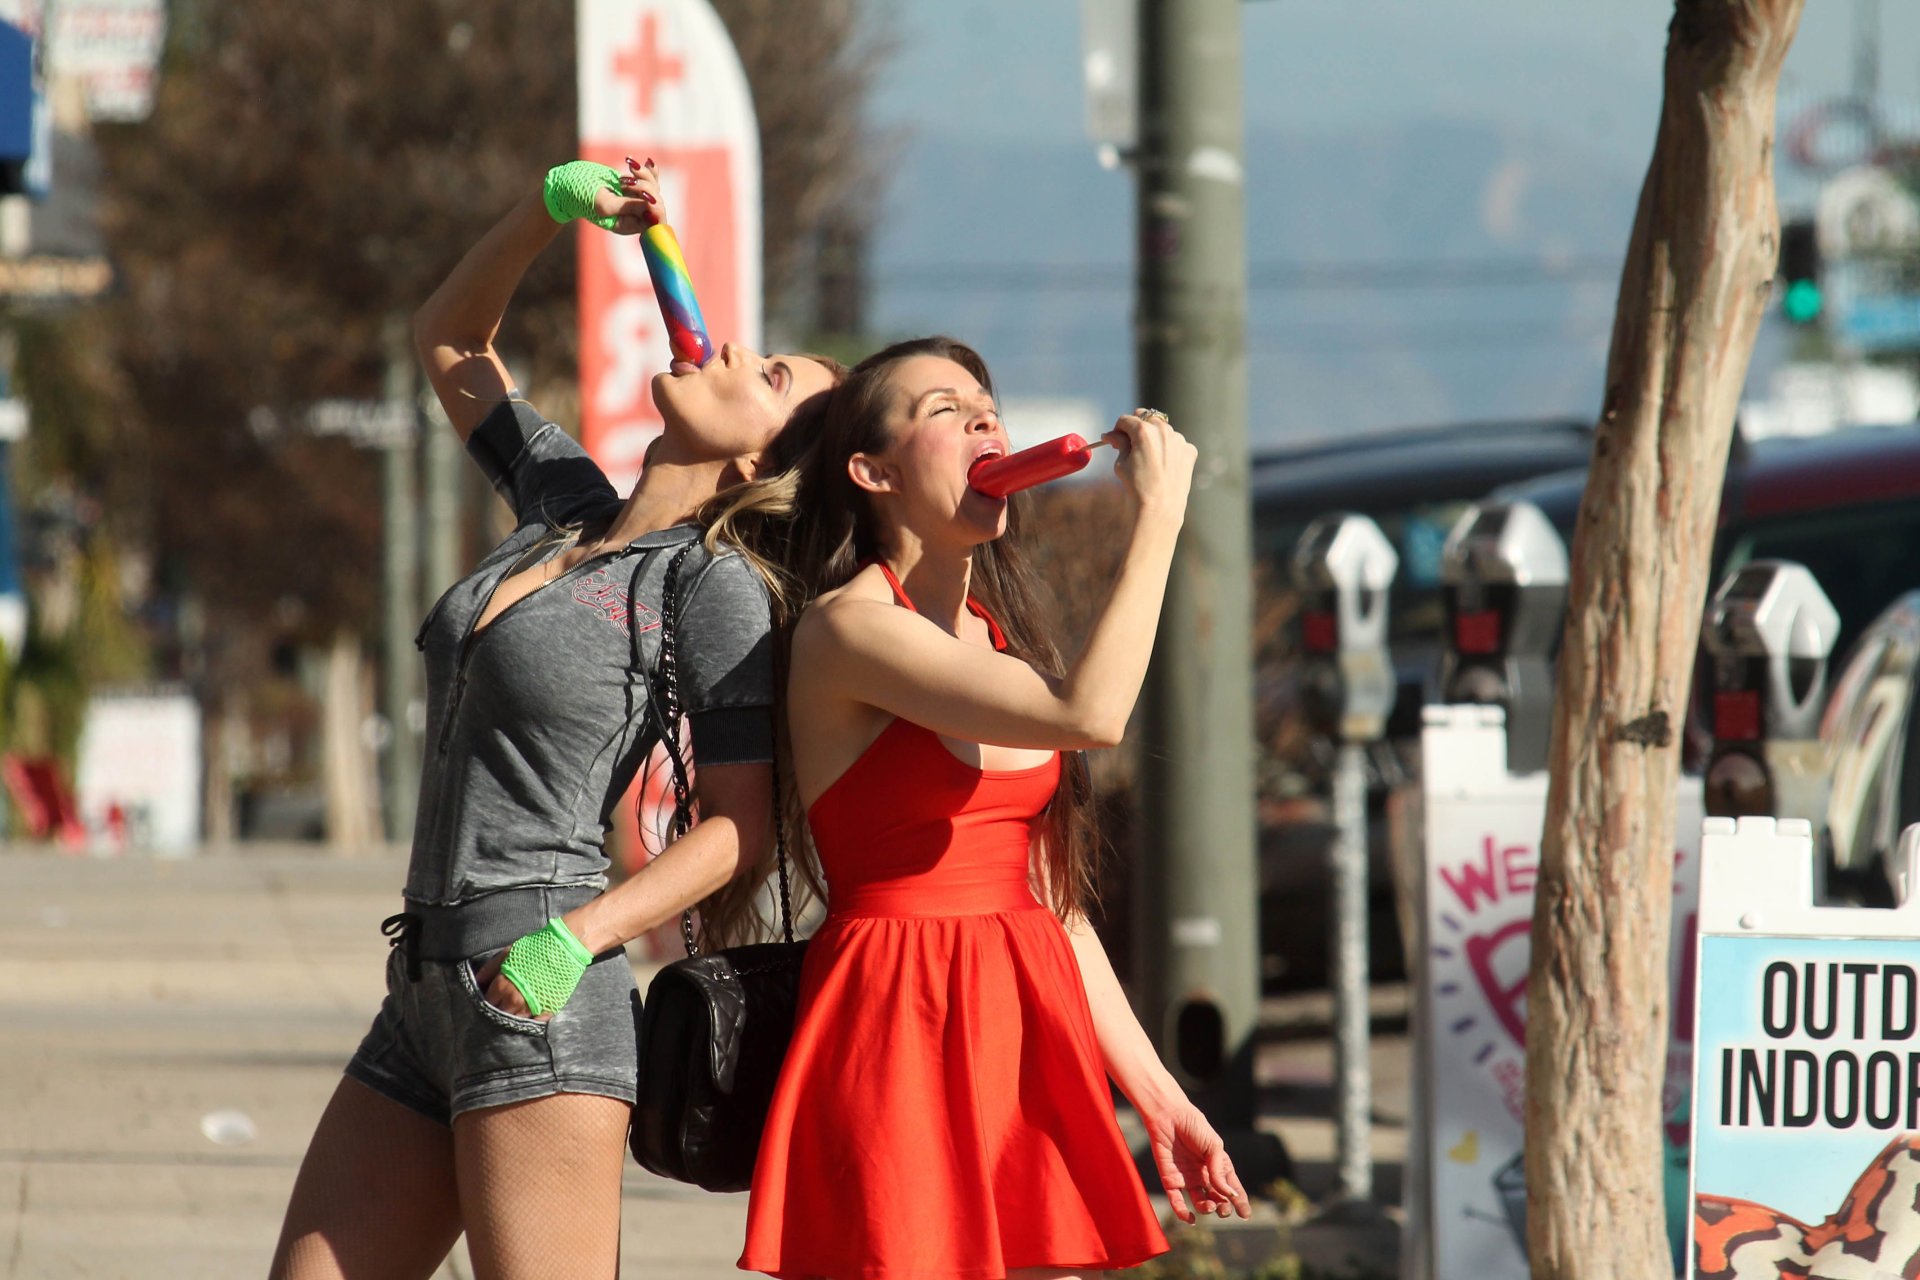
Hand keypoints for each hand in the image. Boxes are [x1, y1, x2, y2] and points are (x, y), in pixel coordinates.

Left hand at [472, 951, 547, 1020]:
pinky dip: (531, 1020)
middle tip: (502, 1005)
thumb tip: (477, 981)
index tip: (491, 999)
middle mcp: (515, 1001)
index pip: (488, 1003)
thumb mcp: (507, 953)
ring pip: (516, 1021)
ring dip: (514, 1016)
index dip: (488, 1002)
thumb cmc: (534, 949)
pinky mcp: (548, 1009)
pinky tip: (530, 1014)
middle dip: (499, 1010)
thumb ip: (489, 969)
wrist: (563, 948)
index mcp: (503, 987)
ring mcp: (532, 1007)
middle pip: (500, 1014)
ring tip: (515, 1010)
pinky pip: (535, 1022)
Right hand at [589, 155, 662, 235]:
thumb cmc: (583, 197)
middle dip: (646, 189)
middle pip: (656, 204)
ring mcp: (635, 200)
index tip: (649, 197)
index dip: (656, 210)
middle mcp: (634, 215)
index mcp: (628, 226)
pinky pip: (650, 179)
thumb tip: (652, 207)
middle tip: (627, 181)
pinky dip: (649, 171)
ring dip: (645, 177)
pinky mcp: (633, 187)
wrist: (571, 181)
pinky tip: (647, 162)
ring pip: (654, 189)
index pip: (654, 223)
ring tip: (630, 168)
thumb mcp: (605, 204)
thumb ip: (628, 206)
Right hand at [1103, 409, 1195, 523]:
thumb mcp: (1121, 464)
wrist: (1160, 508)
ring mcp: (1179, 440)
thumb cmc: (1137, 487)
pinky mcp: (1189, 451)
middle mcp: (1164, 430)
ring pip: (1162, 429)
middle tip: (1131, 444)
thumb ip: (1118, 443)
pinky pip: (1176, 443)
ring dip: (1154, 437)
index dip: (1118, 430)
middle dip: (1136, 428)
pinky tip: (1163, 465)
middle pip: (1146, 418)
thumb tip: (1111, 434)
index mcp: (1143, 430)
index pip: (1125, 420)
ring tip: (1149, 459)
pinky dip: (1169, 449)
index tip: (1116, 440)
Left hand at [1144, 1102, 1252, 1223]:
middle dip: (1223, 1207)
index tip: (1245, 1215)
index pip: (1231, 1187)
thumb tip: (1229, 1195)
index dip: (1239, 1201)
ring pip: (1200, 1202)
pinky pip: (1177, 1201)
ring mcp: (1187, 1178)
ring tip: (1210, 1205)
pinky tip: (1190, 1219)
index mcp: (1218, 1165)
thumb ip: (1220, 1170)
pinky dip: (1182, 1213)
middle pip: (1217, 1198)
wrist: (1168, 1116)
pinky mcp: (1170, 1180)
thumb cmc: (1193, 1126)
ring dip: (1206, 1208)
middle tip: (1224, 1210)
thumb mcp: (1213, 1146)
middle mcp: (1204, 1174)